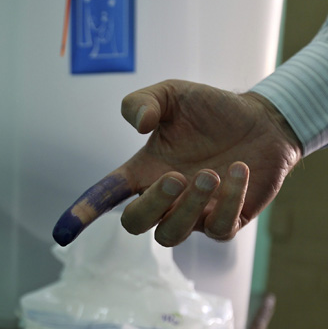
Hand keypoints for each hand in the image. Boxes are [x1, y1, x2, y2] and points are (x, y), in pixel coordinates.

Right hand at [52, 79, 301, 246]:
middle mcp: (164, 198)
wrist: (264, 120)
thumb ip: (143, 102)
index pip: (106, 195)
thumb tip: (138, 126)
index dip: (84, 212)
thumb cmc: (211, 110)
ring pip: (172, 234)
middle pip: (135, 223)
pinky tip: (239, 171)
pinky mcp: (226, 221)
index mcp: (143, 171)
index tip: (63, 231)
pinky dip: (228, 201)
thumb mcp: (172, 94)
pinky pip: (219, 229)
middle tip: (177, 176)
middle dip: (151, 205)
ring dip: (187, 207)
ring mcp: (194, 214)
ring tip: (211, 174)